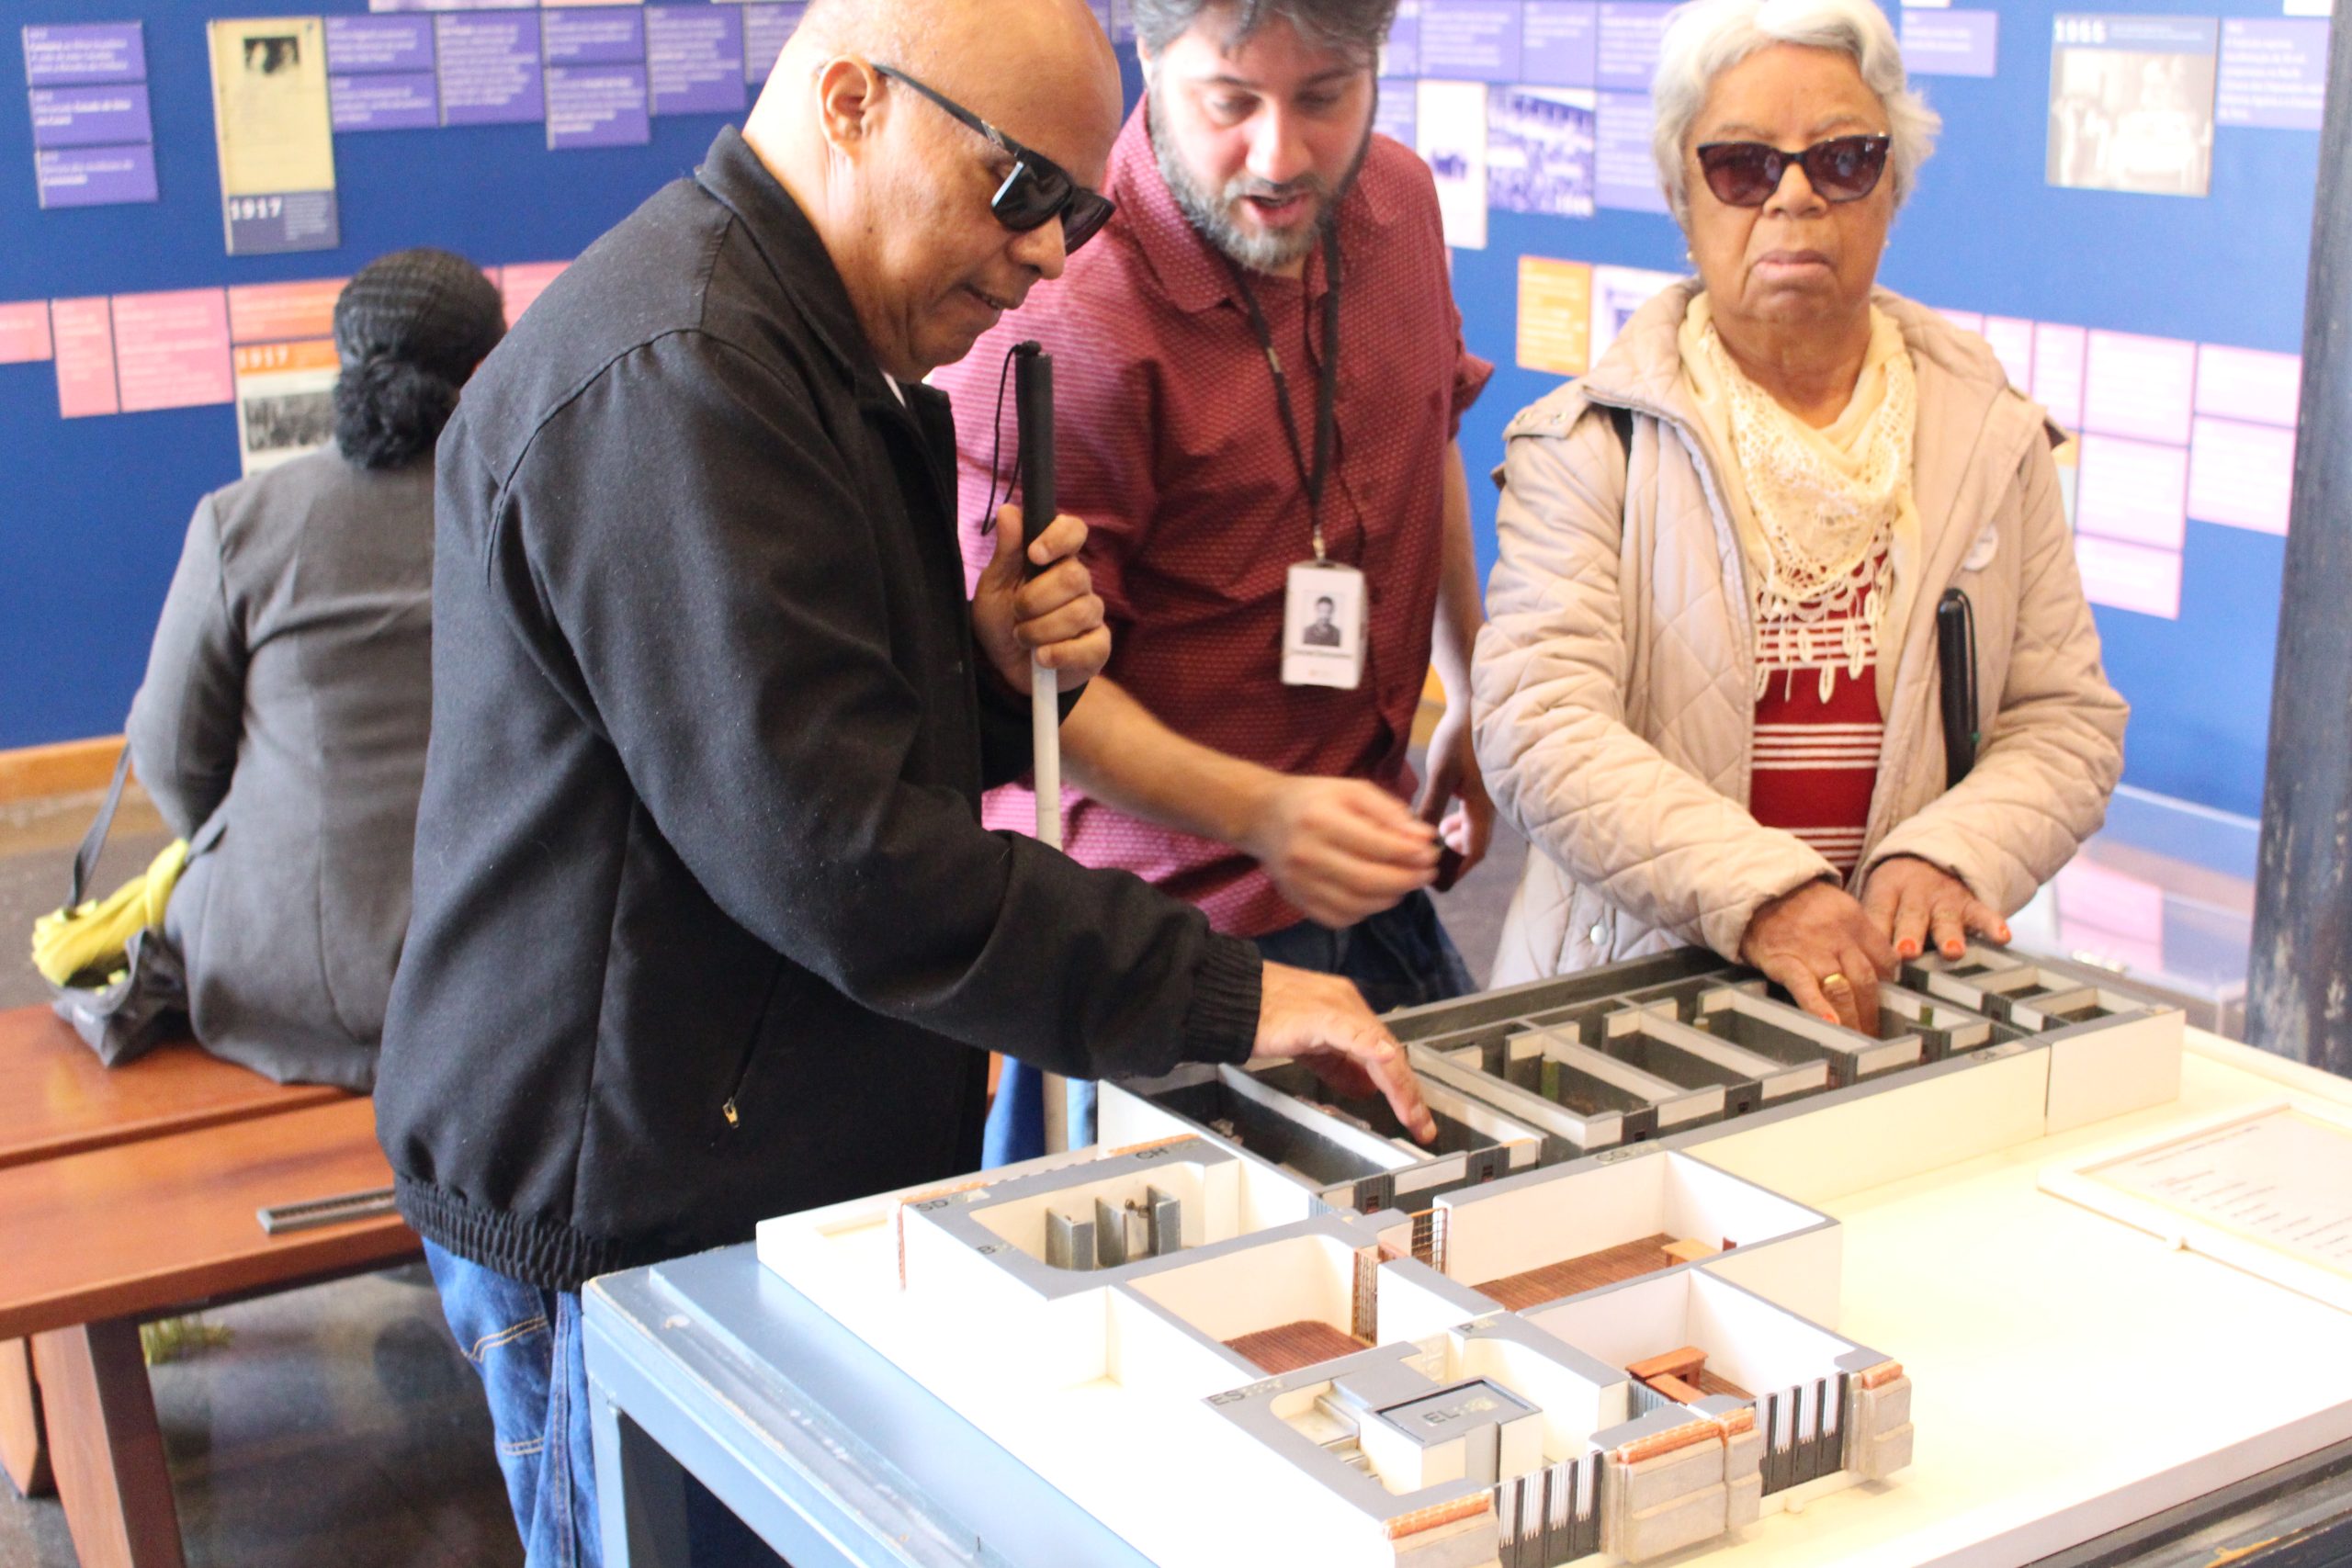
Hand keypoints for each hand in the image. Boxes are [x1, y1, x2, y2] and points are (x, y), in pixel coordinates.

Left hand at [972, 505, 1108, 693]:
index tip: (1034, 554)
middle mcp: (1079, 583)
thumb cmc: (1002, 620)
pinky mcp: (1098, 647)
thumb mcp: (994, 586)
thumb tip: (1009, 510)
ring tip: (1023, 638)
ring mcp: (1092, 615)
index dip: (1059, 538)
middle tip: (1016, 613)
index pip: (1074, 530)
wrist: (1007, 668)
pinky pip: (1090, 647)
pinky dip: (1060, 653)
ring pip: (1079, 613)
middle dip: (1036, 599)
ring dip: (1039, 630)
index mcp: (1055, 560)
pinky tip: (1042, 657)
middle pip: (1074, 576)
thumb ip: (1005, 551)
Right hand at [1241, 776, 1440, 928]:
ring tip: (1404, 883)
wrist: (1262, 816)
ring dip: (1391, 898)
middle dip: (1407, 880)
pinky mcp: (1297, 901)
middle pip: (1369, 881)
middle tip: (1427, 874)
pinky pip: (1340, 918)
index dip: (1411, 854)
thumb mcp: (1352, 791)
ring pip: (1357, 905)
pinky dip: (1365, 910)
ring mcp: (1299, 883)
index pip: (1377, 845)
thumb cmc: (1314, 799)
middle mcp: (1307, 854)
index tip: (1432, 854)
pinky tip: (1374, 894)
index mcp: (1321, 820)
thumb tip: (1424, 839)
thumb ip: (1389, 813)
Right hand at [1249, 962, 1435, 1142]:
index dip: (1402, 1085)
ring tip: (1412, 1115)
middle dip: (1409, 1093)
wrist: (1232, 998)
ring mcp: (1338, 1008)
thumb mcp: (1311, 1048)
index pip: (1385, 1051)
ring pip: (1381, 1050)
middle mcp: (1349, 1005)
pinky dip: (1375, 1051)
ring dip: (1400, 1087)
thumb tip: (1366, 1089)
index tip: (1414, 1114)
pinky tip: (1388, 1063)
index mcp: (1347, 1010)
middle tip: (1422, 1125)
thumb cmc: (1263, 1016)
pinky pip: (1355, 1035)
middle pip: (1390, 1053)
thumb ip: (1340, 1067)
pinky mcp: (1322, 1015)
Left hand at [1415, 706, 1492, 889]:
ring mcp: (1485, 797)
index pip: (1473, 852)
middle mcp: (1488, 806)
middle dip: (1452, 861)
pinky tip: (1441, 821)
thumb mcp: (1440, 774)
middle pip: (1473, 846)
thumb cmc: (1459, 738)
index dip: (1455, 871)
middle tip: (1428, 869)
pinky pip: (1471, 817)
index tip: (1435, 883)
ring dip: (1453, 844)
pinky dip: (1456, 826)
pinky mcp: (1479, 787)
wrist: (1475, 706)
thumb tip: (1418, 840)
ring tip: (1432, 844)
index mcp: (1481, 808)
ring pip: (1472, 832)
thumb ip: (1431, 808)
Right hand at [1740, 879, 1898, 1034]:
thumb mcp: (1836, 907)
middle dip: (1872, 1012)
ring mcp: (1813, 951)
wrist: (1756, 890)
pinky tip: (1830, 1023)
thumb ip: (1858, 935)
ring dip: (1853, 1019)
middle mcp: (1839, 937)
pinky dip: (1819, 1007)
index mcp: (1855, 921)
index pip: (1885, 960)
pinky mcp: (1785, 962)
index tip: (1886, 1003)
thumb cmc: (1798, 902)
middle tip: (1874, 1035)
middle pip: (1866, 981)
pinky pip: (1806, 988)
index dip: (1889, 985)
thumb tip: (1878, 966)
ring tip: (1856, 1040)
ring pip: (1843, 989)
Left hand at [1862, 855, 2008, 962]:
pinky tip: (2002, 937)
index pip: (1879, 914)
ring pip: (1946, 918)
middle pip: (1911, 916)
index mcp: (1886, 892)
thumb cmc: (1894, 893)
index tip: (1874, 959)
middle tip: (1907, 953)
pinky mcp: (1970, 903)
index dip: (1877, 934)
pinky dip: (1993, 924)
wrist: (1926, 856)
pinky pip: (1983, 913)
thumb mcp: (1877, 898)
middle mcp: (1915, 895)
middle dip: (1909, 935)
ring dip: (1948, 935)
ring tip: (1952, 952)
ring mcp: (1944, 899)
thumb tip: (1853, 968)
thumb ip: (1868, 927)